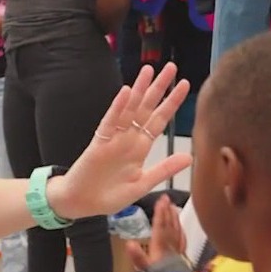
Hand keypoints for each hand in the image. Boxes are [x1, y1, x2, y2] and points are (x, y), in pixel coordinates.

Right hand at [46, 62, 191, 220]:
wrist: (81, 204)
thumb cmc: (108, 195)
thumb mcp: (142, 184)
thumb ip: (164, 170)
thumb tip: (190, 157)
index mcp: (140, 148)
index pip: (159, 120)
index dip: (171, 103)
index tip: (186, 85)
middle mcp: (128, 138)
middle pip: (146, 108)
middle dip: (159, 88)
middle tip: (171, 67)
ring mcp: (113, 139)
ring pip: (129, 109)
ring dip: (139, 90)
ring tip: (149, 70)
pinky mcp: (99, 143)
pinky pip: (110, 122)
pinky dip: (117, 108)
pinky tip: (125, 93)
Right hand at [126, 194, 185, 269]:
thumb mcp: (144, 271)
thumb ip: (137, 257)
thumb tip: (129, 243)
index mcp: (160, 248)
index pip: (160, 226)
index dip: (160, 213)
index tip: (161, 199)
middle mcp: (170, 248)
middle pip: (169, 226)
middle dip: (167, 211)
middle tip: (166, 198)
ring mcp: (177, 253)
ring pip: (177, 231)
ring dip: (174, 218)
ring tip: (173, 207)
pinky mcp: (182, 259)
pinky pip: (182, 240)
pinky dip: (180, 231)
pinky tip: (180, 229)